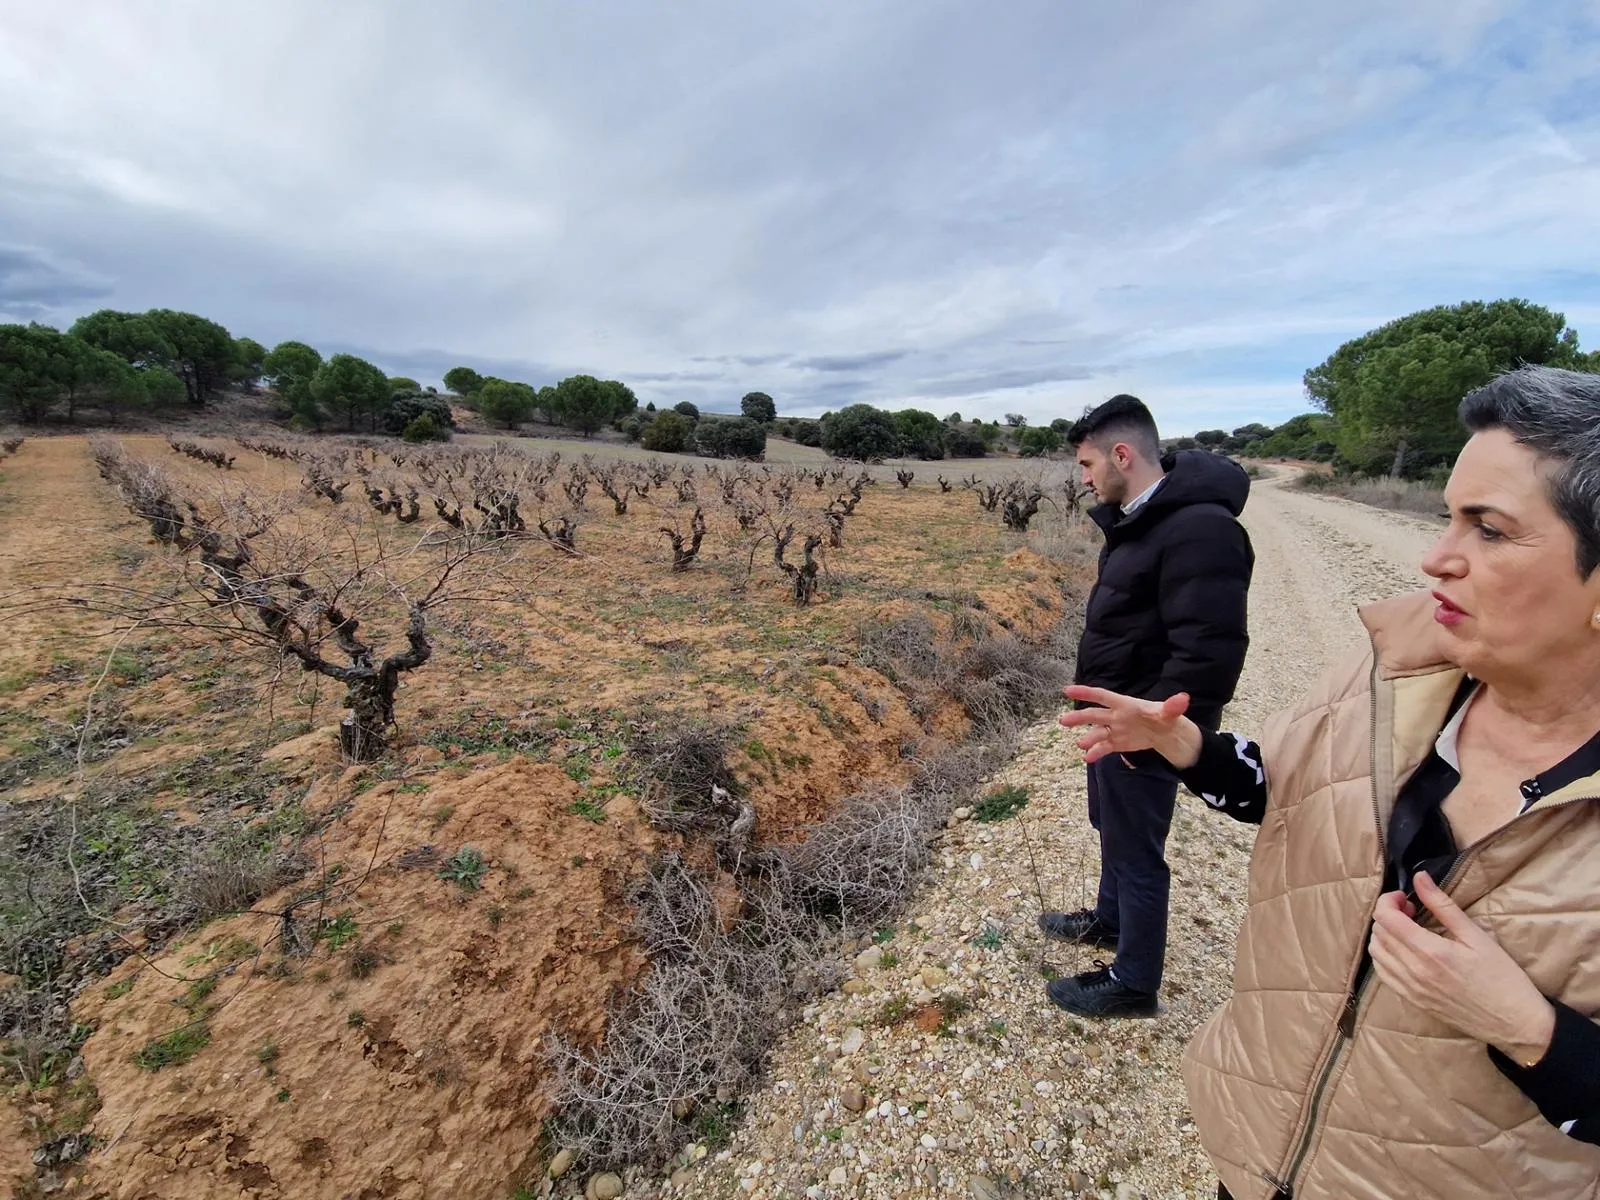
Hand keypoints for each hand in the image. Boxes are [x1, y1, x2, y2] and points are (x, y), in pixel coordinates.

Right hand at [1057, 685, 1203, 768]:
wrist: (1165, 733)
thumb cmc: (1164, 717)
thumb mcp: (1169, 712)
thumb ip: (1172, 706)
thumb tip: (1183, 699)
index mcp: (1124, 704)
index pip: (1102, 696)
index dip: (1085, 693)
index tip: (1067, 690)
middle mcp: (1115, 716)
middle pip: (1094, 715)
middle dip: (1079, 717)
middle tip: (1064, 721)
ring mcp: (1114, 730)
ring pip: (1096, 733)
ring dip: (1088, 738)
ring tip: (1080, 744)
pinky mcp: (1116, 742)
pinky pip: (1103, 747)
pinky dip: (1095, 752)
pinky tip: (1087, 758)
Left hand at [1369, 871, 1554, 1063]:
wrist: (1514, 1023)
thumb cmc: (1502, 977)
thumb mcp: (1476, 936)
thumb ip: (1442, 905)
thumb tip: (1419, 877)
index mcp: (1429, 952)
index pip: (1385, 918)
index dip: (1389, 900)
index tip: (1407, 897)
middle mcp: (1413, 971)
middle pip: (1378, 933)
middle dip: (1388, 914)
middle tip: (1411, 911)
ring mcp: (1410, 989)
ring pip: (1376, 953)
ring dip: (1384, 935)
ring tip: (1408, 929)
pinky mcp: (1412, 1001)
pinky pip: (1383, 974)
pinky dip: (1385, 956)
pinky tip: (1404, 951)